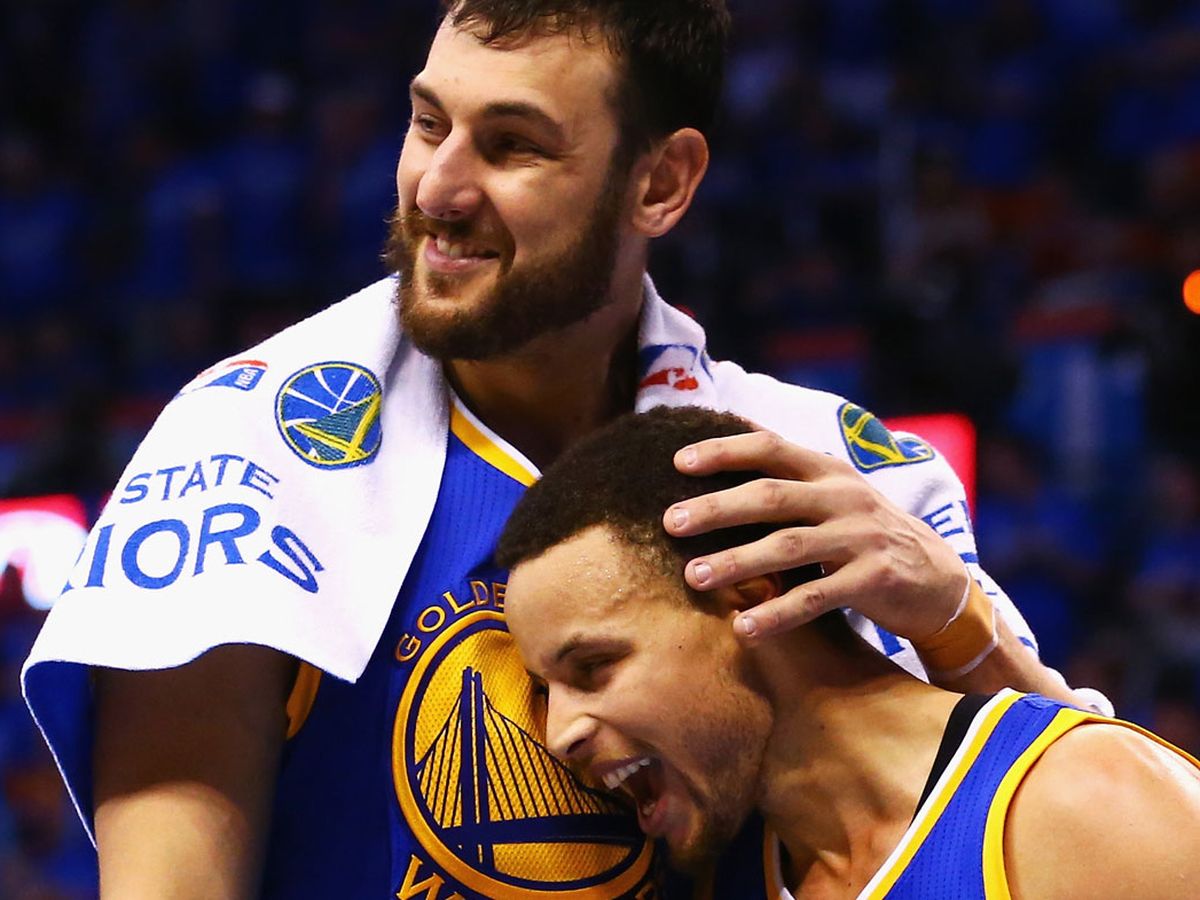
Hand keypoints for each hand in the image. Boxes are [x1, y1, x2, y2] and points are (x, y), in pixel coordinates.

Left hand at [662, 429, 968, 643]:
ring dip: (737, 561)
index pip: (770, 446)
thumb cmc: (865, 538)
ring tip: (693, 576)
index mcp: (829, 470)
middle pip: (770, 495)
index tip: (677, 462)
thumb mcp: (833, 500)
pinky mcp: (874, 579)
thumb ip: (786, 486)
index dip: (724, 451)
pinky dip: (777, 613)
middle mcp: (844, 496)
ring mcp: (861, 537)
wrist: (941, 581)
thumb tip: (715, 475)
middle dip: (716, 508)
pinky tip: (743, 628)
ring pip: (788, 546)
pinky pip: (816, 597)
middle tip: (669, 522)